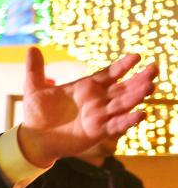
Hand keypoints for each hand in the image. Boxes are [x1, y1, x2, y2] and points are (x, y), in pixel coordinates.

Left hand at [17, 48, 158, 166]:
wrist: (33, 139)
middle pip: (122, 88)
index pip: (109, 74)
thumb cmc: (36, 114)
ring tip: (150, 87)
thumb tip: (32, 49)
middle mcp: (97, 101)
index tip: (136, 56)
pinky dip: (127, 120)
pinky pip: (115, 125)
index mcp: (86, 87)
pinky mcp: (97, 132)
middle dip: (138, 79)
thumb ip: (35, 69)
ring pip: (122, 105)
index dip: (122, 66)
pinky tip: (141, 114)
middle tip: (154, 69)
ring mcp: (99, 116)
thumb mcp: (34, 89)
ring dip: (136, 97)